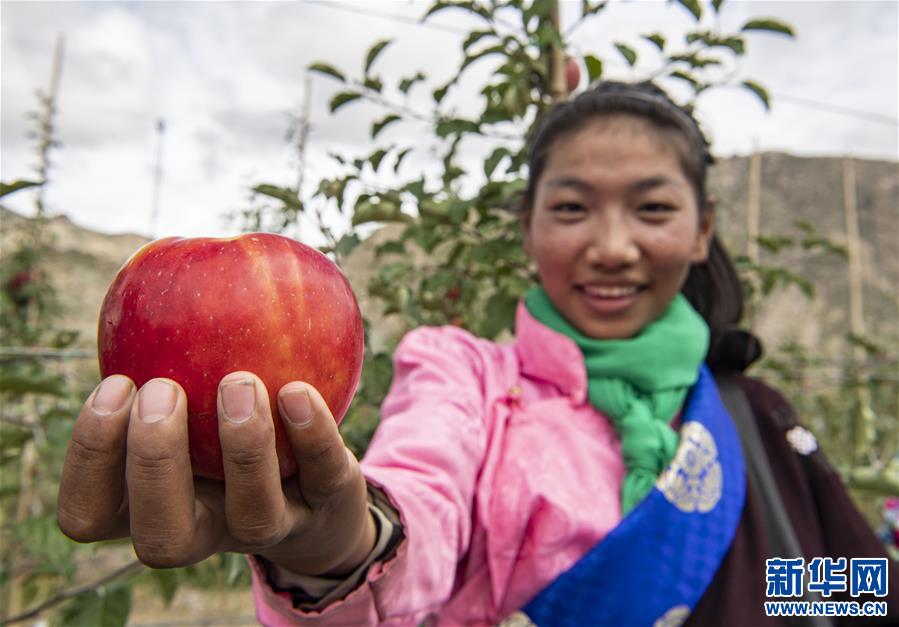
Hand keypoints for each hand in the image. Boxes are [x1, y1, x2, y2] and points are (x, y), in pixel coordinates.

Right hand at [57, 372, 375, 575]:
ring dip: (242, 446)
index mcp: (152, 507)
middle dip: (153, 460)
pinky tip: (298, 390)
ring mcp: (270, 526)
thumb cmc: (228, 436)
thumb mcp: (191, 401)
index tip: (116, 382)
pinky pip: (321, 477)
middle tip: (163, 388)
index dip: (91, 457)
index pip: (90, 513)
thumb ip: (167, 354)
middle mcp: (206, 529)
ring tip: (240, 381)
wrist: (317, 499)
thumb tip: (159, 255)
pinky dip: (311, 434)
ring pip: (251, 518)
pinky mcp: (326, 506)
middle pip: (161, 536)